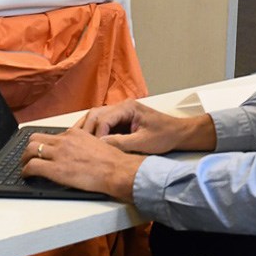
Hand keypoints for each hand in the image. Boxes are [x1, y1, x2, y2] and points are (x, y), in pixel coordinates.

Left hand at [21, 128, 139, 200]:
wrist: (116, 170)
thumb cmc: (111, 161)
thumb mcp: (95, 144)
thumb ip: (82, 144)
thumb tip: (75, 152)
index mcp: (74, 133)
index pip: (51, 135)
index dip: (44, 144)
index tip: (43, 150)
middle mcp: (64, 140)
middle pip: (35, 139)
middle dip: (30, 149)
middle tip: (29, 157)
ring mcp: (58, 153)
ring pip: (30, 150)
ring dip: (25, 159)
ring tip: (26, 167)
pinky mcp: (55, 169)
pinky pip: (32, 166)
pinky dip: (26, 171)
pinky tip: (27, 176)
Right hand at [74, 100, 210, 154]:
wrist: (178, 133)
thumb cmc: (165, 135)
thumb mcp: (142, 142)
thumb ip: (120, 143)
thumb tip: (100, 146)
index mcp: (128, 108)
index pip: (103, 118)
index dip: (95, 134)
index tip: (91, 148)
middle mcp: (122, 106)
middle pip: (95, 114)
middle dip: (85, 130)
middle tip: (76, 145)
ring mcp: (120, 112)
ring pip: (95, 117)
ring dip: (86, 129)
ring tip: (76, 143)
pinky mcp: (121, 120)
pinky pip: (102, 123)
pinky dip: (93, 131)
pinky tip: (87, 142)